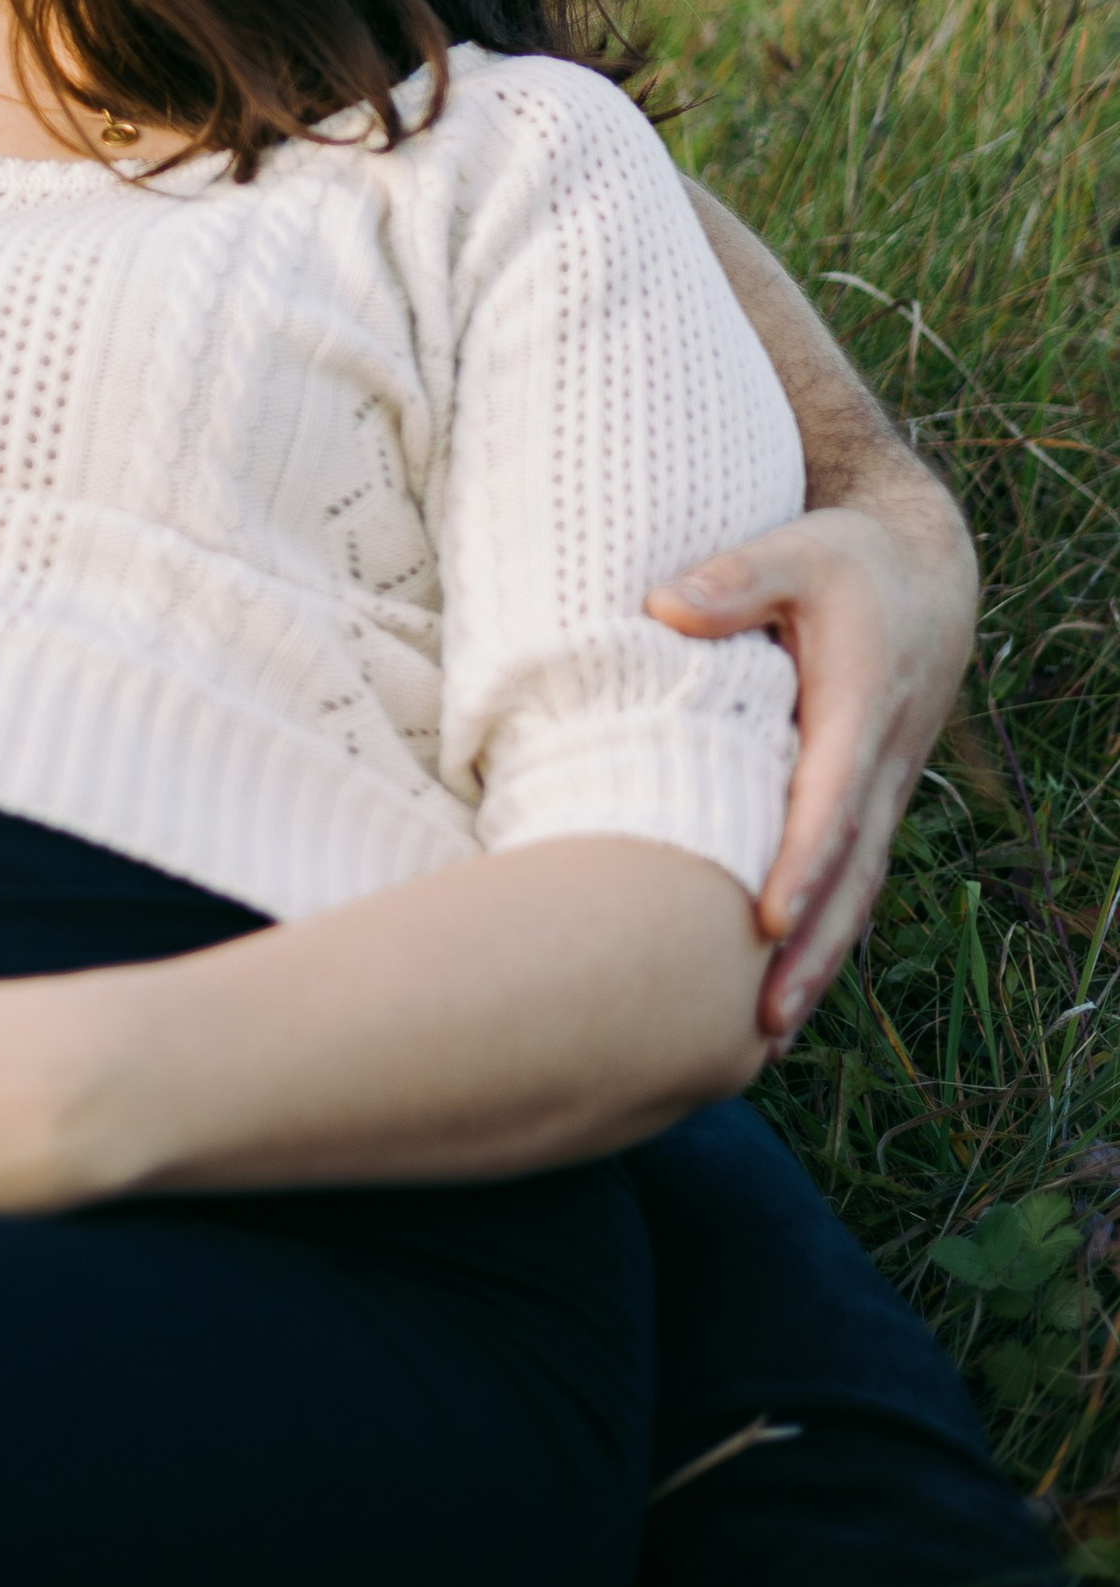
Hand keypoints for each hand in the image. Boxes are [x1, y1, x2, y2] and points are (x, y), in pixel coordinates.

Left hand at [650, 496, 976, 1045]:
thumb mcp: (796, 550)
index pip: (830, 798)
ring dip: (816, 963)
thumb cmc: (844, 563)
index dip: (800, 861)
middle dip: (808, 949)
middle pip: (848, 873)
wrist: (922, 576)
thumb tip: (663, 607)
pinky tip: (777, 992)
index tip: (764, 918)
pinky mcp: (867, 804)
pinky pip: (849, 883)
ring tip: (763, 1036)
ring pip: (853, 893)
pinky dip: (821, 939)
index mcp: (859, 708)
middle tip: (761, 1020)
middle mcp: (879, 766)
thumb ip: (734, 578)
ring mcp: (880, 794)